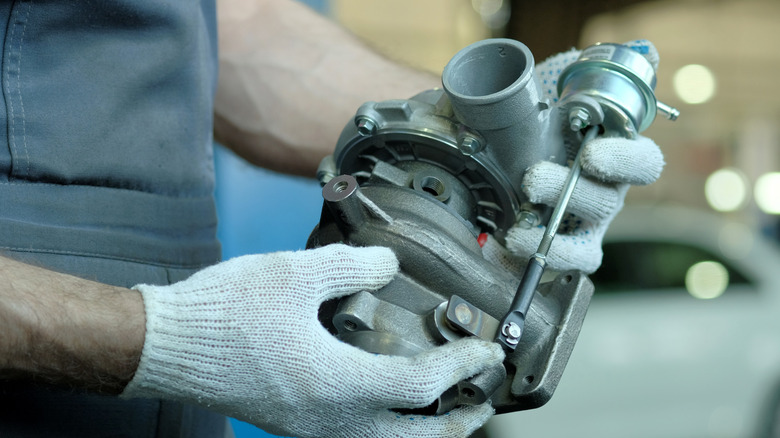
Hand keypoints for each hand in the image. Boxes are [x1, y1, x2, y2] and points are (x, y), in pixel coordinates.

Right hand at [121, 244, 503, 437]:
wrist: (169, 346)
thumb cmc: (224, 313)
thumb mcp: (294, 273)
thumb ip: (353, 266)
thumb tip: (389, 267)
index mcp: (337, 382)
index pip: (421, 385)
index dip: (461, 366)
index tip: (485, 349)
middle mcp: (331, 417)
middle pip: (415, 437)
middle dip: (459, 419)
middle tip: (483, 395)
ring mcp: (313, 427)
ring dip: (427, 429)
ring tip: (449, 406)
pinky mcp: (297, 423)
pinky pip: (361, 437)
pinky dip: (392, 426)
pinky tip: (392, 401)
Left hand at [499, 40, 664, 273]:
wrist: (502, 153)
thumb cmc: (541, 123)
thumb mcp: (562, 88)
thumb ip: (596, 71)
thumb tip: (643, 50)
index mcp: (615, 157)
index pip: (643, 163)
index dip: (624, 161)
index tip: (592, 155)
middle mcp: (606, 194)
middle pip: (606, 202)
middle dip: (569, 192)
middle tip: (531, 180)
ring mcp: (585, 227)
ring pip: (585, 242)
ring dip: (552, 237)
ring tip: (517, 229)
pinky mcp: (561, 250)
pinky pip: (562, 265)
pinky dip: (540, 260)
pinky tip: (511, 246)